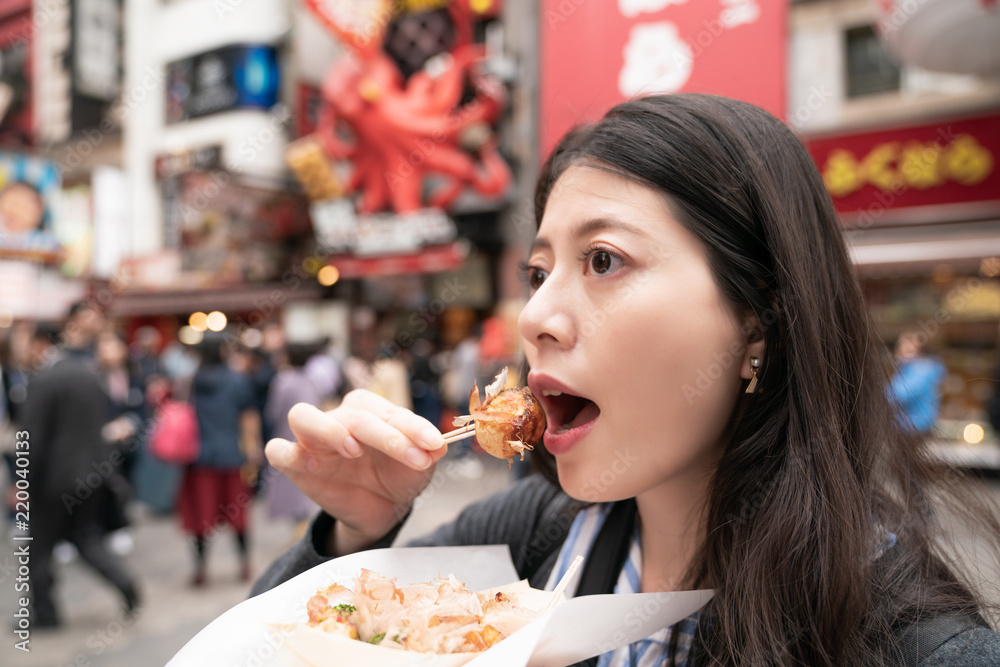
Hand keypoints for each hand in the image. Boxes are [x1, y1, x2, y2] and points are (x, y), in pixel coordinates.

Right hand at [265, 390, 446, 555]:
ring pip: (302, 415)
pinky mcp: (296, 464)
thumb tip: (440, 445)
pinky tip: (312, 465)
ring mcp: (314, 440)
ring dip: (329, 429)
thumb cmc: (399, 476)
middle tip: (415, 458)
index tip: (434, 444)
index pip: (387, 409)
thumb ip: (428, 451)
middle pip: (354, 414)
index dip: (414, 426)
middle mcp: (340, 418)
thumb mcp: (420, 465)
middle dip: (389, 436)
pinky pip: (278, 450)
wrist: (383, 508)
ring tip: (354, 449)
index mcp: (370, 410)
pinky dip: (289, 452)